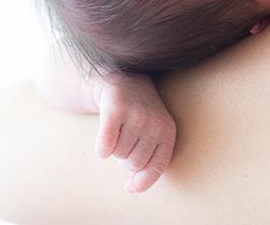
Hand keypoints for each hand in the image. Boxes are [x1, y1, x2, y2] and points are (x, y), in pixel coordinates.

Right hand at [92, 72, 175, 193]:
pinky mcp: (117, 109)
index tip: (130, 187)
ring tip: (118, 131)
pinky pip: (105, 145)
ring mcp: (137, 114)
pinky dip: (101, 148)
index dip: (142, 181)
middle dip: (125, 159)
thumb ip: (147, 163)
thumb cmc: (138, 116)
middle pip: (134, 164)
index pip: (157, 167)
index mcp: (168, 131)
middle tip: (124, 141)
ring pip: (118, 154)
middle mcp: (155, 122)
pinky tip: (104, 138)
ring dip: (113, 149)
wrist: (124, 80)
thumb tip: (133, 188)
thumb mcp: (151, 136)